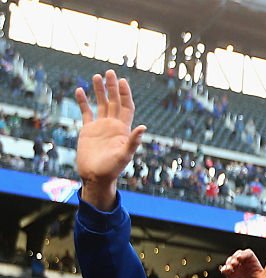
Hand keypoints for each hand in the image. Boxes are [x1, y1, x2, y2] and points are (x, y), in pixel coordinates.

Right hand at [74, 71, 146, 207]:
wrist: (96, 176)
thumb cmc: (112, 169)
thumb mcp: (124, 155)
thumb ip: (133, 141)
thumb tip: (143, 127)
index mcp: (123, 129)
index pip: (126, 107)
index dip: (125, 94)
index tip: (122, 81)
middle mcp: (113, 125)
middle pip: (114, 102)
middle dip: (112, 87)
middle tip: (109, 72)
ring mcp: (100, 127)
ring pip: (101, 104)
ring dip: (99, 91)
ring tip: (96, 76)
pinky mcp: (88, 130)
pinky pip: (86, 112)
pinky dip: (83, 102)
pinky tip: (79, 91)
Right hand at [220, 249, 265, 277]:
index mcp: (255, 265)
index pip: (248, 254)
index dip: (243, 254)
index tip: (240, 258)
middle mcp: (246, 267)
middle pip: (238, 255)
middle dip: (234, 257)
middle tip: (234, 263)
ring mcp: (239, 271)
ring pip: (231, 260)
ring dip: (229, 261)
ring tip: (231, 268)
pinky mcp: (232, 277)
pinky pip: (226, 269)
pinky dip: (224, 268)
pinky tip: (226, 271)